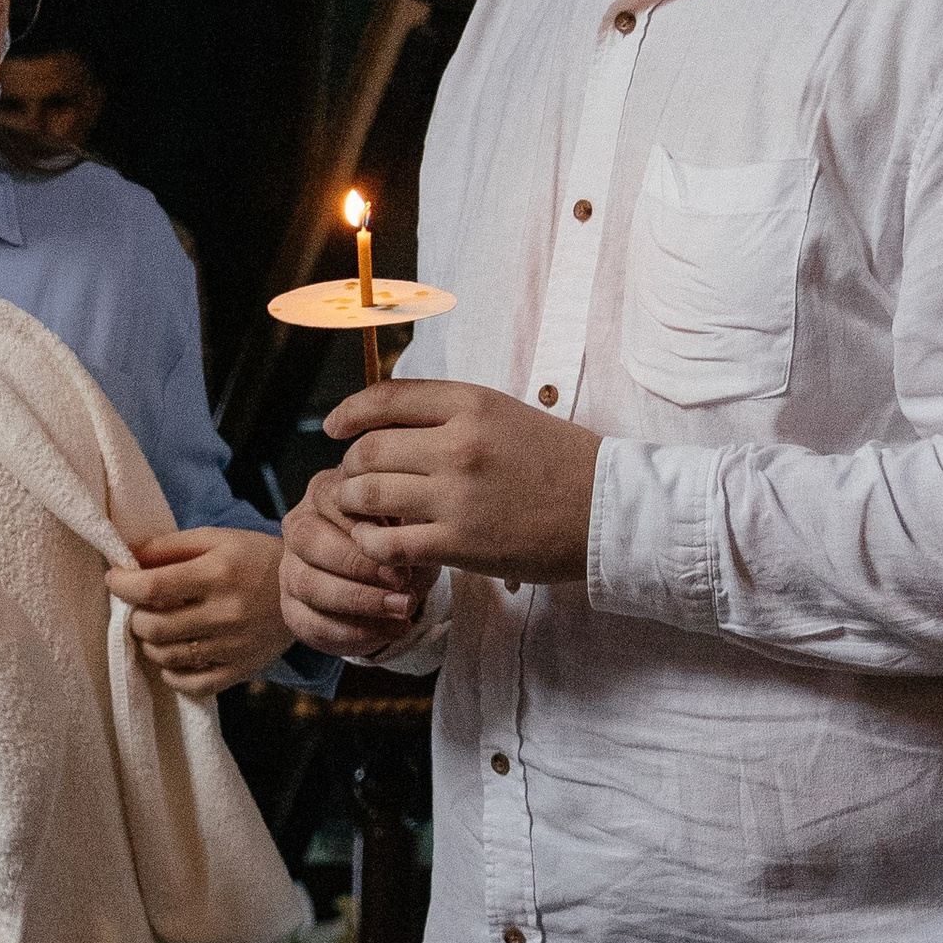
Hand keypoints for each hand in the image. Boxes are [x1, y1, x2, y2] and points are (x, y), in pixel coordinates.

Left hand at [104, 525, 288, 694]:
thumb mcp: (215, 539)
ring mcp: (233, 646)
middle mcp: (225, 613)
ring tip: (157, 629)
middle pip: (155, 628)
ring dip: (150, 644)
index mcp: (217, 574)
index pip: (153, 587)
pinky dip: (171, 673)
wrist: (303, 590)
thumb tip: (125, 555)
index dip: (123, 585)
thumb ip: (169, 546)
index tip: (115, 579)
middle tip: (140, 608)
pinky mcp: (239, 670)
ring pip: (167, 657)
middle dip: (134, 618)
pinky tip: (175, 656)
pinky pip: (190, 684)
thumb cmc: (253, 558)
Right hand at [281, 466, 433, 657]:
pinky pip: (313, 624)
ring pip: (309, 585)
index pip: (331, 499)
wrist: (390, 578)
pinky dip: (356, 632)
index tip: (400, 545)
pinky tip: (392, 629)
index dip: (363, 524)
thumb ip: (402, 522)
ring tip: (403, 608)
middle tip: (401, 580)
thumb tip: (398, 543)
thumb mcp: (409, 521)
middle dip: (358, 564)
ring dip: (360, 601)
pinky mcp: (293, 609)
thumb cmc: (399, 539)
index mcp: (324, 493)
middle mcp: (299, 528)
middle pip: (310, 541)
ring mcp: (291, 570)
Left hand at [323, 377, 598, 585]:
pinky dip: (372, 544)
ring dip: (353, 504)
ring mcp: (457, 495)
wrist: (608, 511)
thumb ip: (452, 415)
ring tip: (360, 511)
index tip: (334, 428)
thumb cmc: (560, 463)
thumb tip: (393, 417)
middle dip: (350, 466)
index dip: (349, 413)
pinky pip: (388, 542)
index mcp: (472, 404)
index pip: (386, 398)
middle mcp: (460, 444)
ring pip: (369, 494)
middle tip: (353, 479)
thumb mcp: (508, 415)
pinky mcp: (459, 543)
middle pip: (369, 449)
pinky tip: (379, 544)